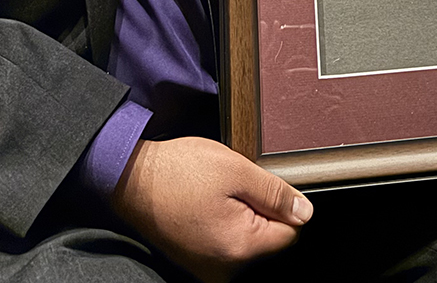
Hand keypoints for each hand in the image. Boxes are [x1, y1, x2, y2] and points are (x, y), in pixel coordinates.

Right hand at [110, 137, 311, 282]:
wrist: (132, 178)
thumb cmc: (179, 171)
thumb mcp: (236, 170)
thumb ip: (274, 193)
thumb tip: (304, 212)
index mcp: (239, 248)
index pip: (289, 234)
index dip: (283, 204)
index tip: (263, 185)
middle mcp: (224, 268)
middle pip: (267, 238)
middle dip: (259, 208)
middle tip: (234, 184)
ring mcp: (207, 267)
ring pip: (246, 238)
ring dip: (241, 213)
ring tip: (217, 192)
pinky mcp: (195, 260)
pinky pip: (226, 241)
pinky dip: (224, 220)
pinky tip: (207, 202)